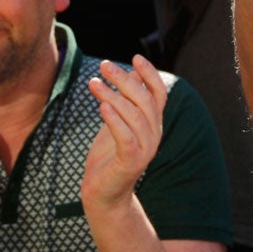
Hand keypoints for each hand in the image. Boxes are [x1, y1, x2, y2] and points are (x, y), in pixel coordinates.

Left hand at [82, 56, 167, 211]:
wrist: (104, 194)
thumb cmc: (109, 156)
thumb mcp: (118, 123)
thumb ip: (126, 101)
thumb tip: (132, 74)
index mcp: (152, 124)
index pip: (159, 94)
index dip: (150, 74)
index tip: (135, 57)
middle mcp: (154, 135)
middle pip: (144, 100)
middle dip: (124, 80)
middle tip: (104, 65)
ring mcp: (144, 150)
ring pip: (134, 116)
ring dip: (113, 95)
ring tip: (93, 83)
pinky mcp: (130, 163)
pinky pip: (126, 137)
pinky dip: (115, 120)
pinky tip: (102, 106)